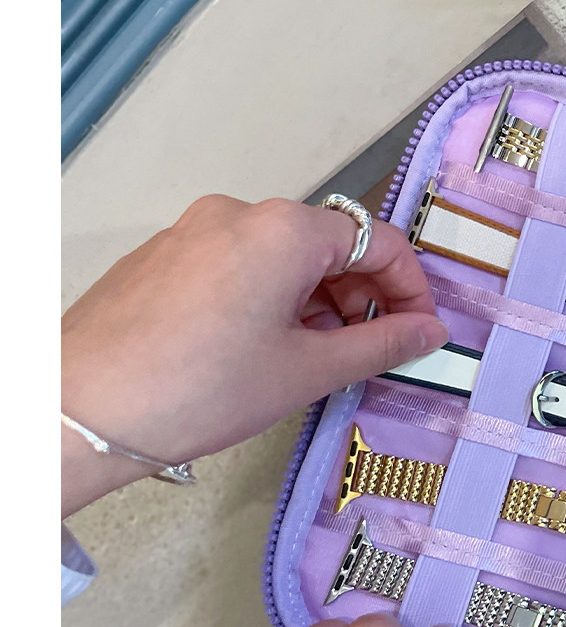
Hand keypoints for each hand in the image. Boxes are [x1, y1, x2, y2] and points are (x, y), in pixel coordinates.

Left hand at [62, 195, 448, 515]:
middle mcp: (240, 214)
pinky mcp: (160, 256)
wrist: (76, 412)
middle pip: (326, 244)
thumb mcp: (306, 372)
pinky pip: (235, 263)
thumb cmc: (194, 390)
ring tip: (310, 358)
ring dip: (310, 300)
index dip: (409, 289)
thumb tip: (428, 332)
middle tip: (369, 351)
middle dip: (358, 296)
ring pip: (279, 255)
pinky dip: (263, 297)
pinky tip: (254, 351)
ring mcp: (193, 230)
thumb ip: (380, 344)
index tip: (420, 331)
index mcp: (285, 230)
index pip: (376, 242)